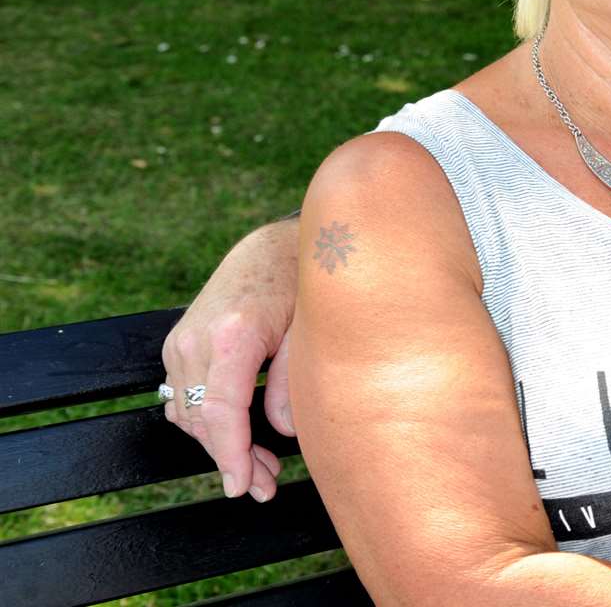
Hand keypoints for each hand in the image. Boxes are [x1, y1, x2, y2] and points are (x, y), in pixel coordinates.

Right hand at [160, 218, 301, 500]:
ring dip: (219, 445)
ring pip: (188, 413)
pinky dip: (205, 424)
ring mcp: (181, 342)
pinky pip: (183, 396)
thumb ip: (290, 380)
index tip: (242, 486)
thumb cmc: (299, 284)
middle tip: (264, 487)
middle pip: (202, 420)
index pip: (220, 411)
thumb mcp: (306, 330)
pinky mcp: (179, 344)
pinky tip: (236, 440)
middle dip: (231, 459)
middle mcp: (196, 340)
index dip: (231, 454)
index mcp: (232, 336)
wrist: (269, 248)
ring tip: (260, 470)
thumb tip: (282, 430)